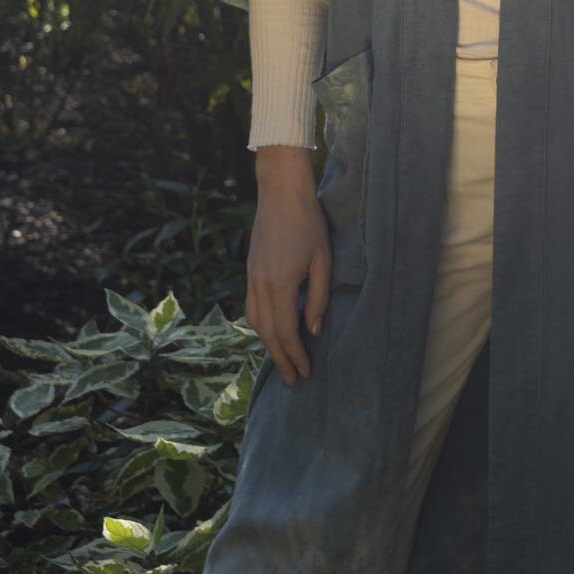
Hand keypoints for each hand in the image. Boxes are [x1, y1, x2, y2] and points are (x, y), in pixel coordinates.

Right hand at [246, 147, 331, 384]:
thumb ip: (318, 299)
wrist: (281, 194)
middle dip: (281, 359)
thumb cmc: (308, 224)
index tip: (306, 372)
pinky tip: (271, 330)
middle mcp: (260, 286)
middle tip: (294, 380)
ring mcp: (251, 279)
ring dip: (268, 344)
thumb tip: (312, 331)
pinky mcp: (250, 271)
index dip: (296, 355)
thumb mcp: (323, 261)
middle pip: (266, 334)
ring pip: (255, 322)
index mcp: (280, 286)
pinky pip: (251, 308)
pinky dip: (260, 326)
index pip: (285, 332)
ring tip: (284, 359)